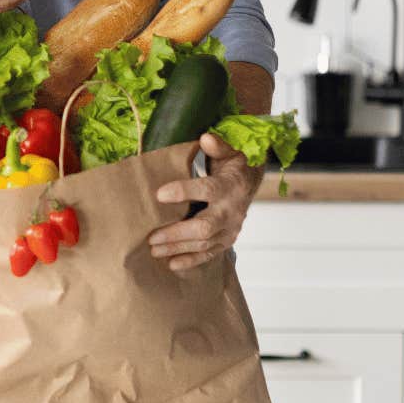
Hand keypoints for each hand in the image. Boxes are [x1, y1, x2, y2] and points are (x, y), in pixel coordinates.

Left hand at [146, 133, 263, 271]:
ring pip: (205, 243)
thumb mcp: (229, 150)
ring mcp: (231, 228)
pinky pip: (210, 254)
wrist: (251, 181)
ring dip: (178, 248)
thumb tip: (206, 138)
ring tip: (153, 250)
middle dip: (176, 233)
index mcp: (230, 186)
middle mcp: (232, 210)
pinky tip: (171, 264)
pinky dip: (191, 260)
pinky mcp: (228, 239)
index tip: (159, 194)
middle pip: (204, 226)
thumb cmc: (233, 164)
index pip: (207, 190)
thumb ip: (218, 146)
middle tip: (151, 237)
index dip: (183, 192)